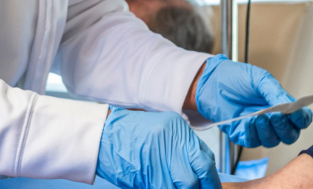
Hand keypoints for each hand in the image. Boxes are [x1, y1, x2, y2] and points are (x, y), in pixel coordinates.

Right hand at [97, 107, 220, 188]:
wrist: (101, 137)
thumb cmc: (129, 136)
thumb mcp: (161, 133)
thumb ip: (181, 149)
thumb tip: (199, 171)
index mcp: (179, 129)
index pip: (206, 157)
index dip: (211, 176)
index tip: (212, 186)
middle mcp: (174, 141)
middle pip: (201, 169)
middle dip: (206, 186)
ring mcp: (162, 157)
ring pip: (186, 183)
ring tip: (183, 188)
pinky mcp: (149, 172)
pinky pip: (166, 188)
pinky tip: (167, 187)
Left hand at [195, 55, 312, 147]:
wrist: (211, 83)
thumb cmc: (237, 78)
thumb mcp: (260, 79)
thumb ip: (276, 93)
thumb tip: (291, 105)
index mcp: (283, 105)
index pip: (301, 119)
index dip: (302, 119)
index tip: (296, 113)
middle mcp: (274, 120)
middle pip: (290, 135)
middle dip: (284, 128)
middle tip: (276, 116)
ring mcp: (259, 129)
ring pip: (273, 141)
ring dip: (268, 131)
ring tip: (259, 117)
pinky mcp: (243, 136)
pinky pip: (253, 142)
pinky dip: (252, 133)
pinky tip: (247, 121)